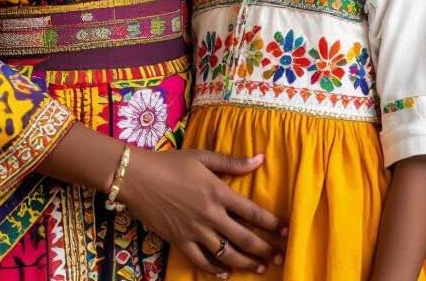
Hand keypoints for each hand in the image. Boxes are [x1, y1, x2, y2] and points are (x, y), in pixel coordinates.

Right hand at [121, 147, 284, 275]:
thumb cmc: (172, 163)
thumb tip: (260, 159)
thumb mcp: (203, 157)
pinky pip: (200, 261)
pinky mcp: (179, 242)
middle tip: (279, 256)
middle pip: (243, 238)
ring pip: (226, 254)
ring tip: (260, 267)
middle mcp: (210, 215)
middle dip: (264, 249)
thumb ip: (233, 162)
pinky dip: (214, 270)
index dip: (271, 223)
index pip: (252, 212)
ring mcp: (194, 231)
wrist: (139, 178)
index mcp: (218, 192)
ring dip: (245, 262)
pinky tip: (226, 273)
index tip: (286, 231)